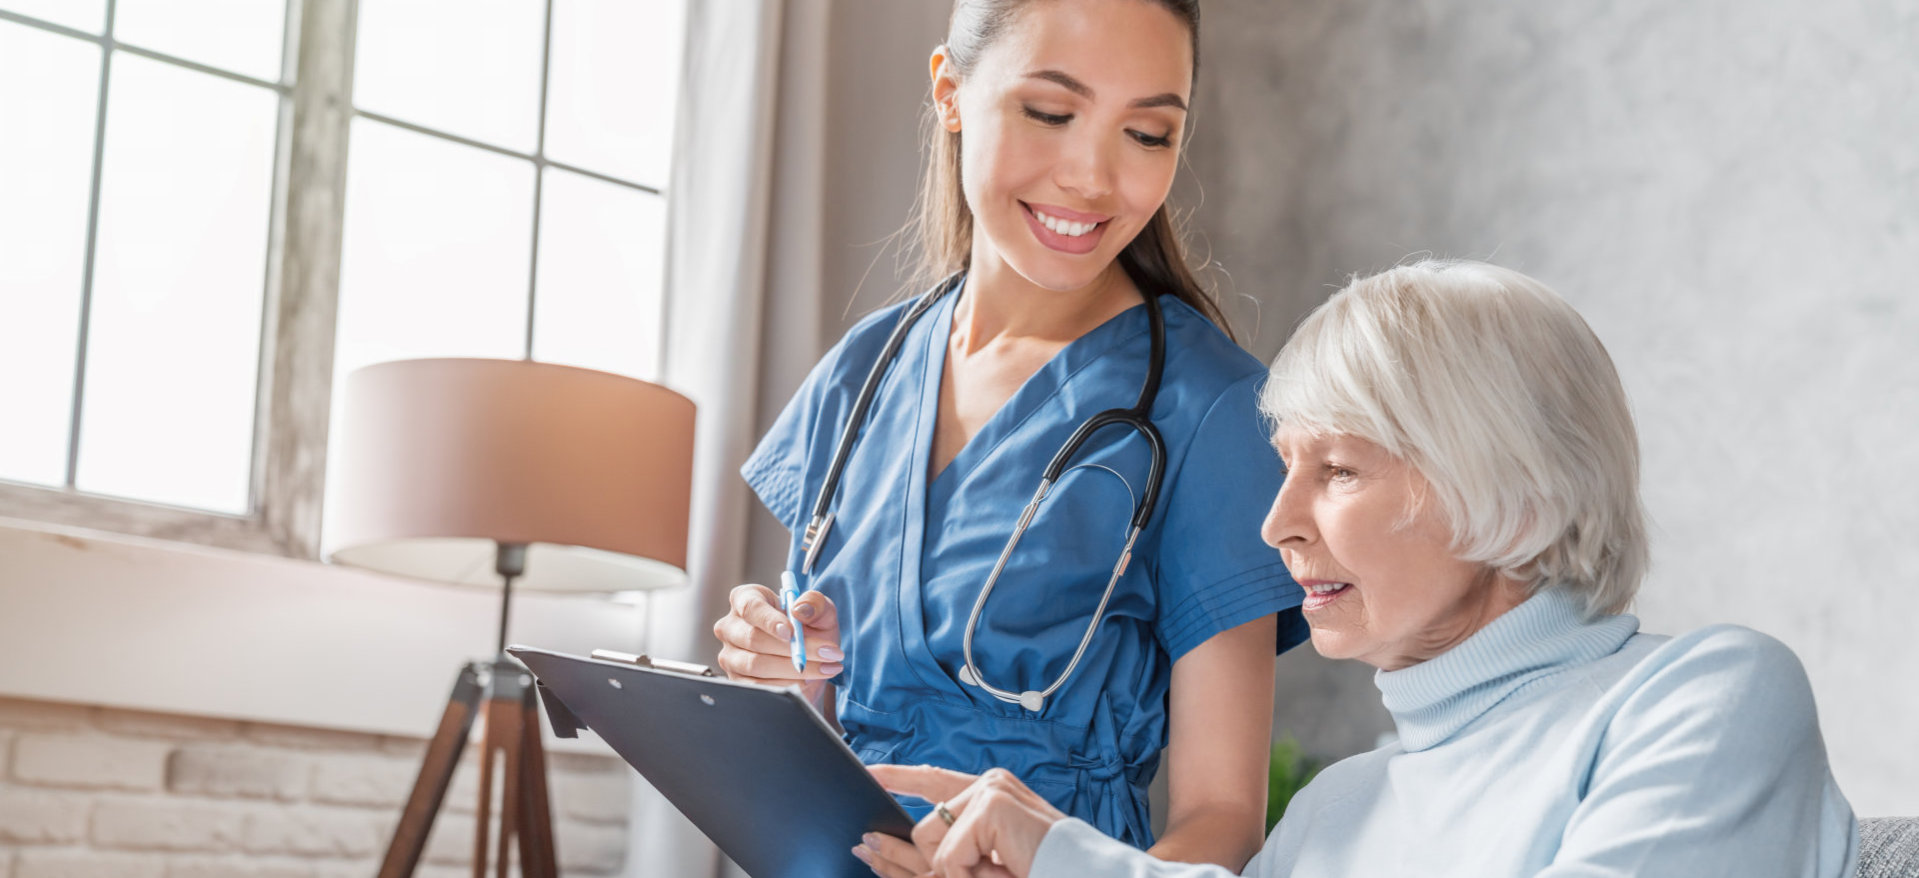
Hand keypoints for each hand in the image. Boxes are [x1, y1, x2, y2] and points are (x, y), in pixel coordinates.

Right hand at [712, 584, 842, 700]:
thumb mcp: (820, 612)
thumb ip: (816, 603)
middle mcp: (731, 627)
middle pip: (753, 638)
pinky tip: (806, 681)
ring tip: (825, 668)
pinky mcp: (737, 680)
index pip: (751, 607)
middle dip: (792, 649)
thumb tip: (800, 609)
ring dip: (793, 669)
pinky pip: (757, 686)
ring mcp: (730, 655)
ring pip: (756, 664)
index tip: (792, 632)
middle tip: (827, 653)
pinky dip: (785, 685)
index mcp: (746, 599)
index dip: (770, 620)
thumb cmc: (810, 629)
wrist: (810, 661)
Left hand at [867, 764, 1066, 877]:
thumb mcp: (983, 861)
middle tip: (964, 865)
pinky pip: (949, 858)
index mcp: (989, 794)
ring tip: (1002, 871)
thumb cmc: (1039, 871)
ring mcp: (990, 790)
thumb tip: (883, 848)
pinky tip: (1003, 871)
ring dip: (960, 874)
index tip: (869, 775)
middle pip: (922, 829)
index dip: (898, 778)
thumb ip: (948, 850)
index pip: (934, 781)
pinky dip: (969, 876)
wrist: (1082, 877)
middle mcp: (989, 784)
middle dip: (923, 865)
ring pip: (931, 844)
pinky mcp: (991, 805)